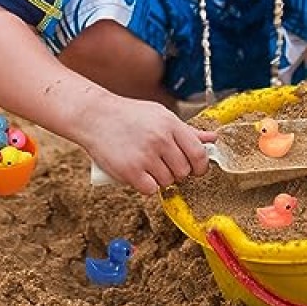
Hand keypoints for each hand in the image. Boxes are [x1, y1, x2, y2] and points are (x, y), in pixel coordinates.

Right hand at [79, 95, 217, 195]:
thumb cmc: (128, 116)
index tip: (194, 169)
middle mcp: (160, 140)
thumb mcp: (159, 115)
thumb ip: (186, 131)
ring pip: (167, 182)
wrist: (94, 116)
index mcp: (170, 124)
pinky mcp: (130, 171)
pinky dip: (146, 186)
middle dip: (177, 172)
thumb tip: (212, 139)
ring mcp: (145, 156)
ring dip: (160, 179)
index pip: (198, 154)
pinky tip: (139, 175)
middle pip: (184, 171)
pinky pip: (150, 190)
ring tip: (148, 167)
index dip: (200, 166)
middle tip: (164, 165)